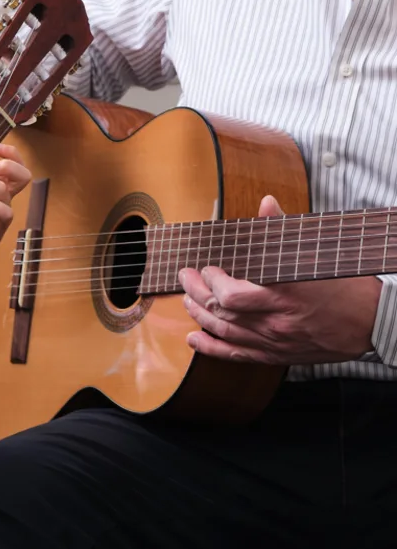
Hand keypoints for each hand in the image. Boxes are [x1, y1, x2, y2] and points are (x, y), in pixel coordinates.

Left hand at [179, 195, 381, 364]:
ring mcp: (275, 341)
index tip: (207, 268)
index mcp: (285, 293)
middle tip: (186, 278)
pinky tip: (194, 338)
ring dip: (199, 316)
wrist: (372, 322)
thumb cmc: (344, 285)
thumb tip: (266, 203)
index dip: (212, 282)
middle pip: (222, 312)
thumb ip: (283, 230)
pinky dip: (211, 348)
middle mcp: (277, 321)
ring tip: (187, 301)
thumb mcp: (315, 254)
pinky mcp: (276, 355)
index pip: (233, 295)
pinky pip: (236, 355)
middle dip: (197, 293)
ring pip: (225, 332)